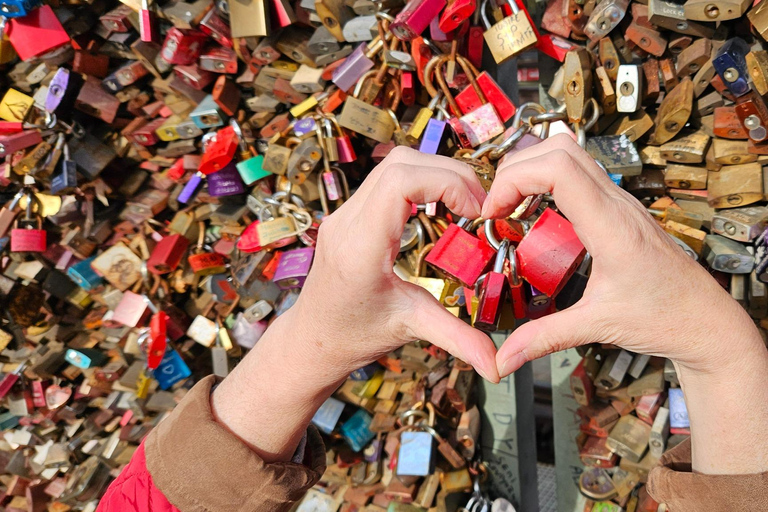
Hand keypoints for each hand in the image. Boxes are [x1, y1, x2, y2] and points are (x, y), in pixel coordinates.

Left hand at [212, 147, 499, 461]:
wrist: (313, 338)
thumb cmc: (351, 335)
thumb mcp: (409, 329)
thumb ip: (457, 339)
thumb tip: (498, 364)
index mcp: (360, 247)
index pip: (400, 182)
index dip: (446, 182)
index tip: (476, 209)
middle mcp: (347, 222)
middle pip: (401, 164)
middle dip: (449, 174)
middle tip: (479, 204)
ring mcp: (344, 214)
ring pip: (393, 164)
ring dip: (435, 173)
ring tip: (464, 203)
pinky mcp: (349, 213)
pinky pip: (386, 179)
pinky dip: (420, 181)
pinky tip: (440, 206)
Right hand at [484, 134, 763, 377]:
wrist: (708, 322)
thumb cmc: (667, 318)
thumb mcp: (598, 326)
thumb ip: (544, 339)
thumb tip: (501, 358)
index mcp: (612, 226)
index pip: (558, 169)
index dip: (514, 179)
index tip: (494, 211)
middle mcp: (617, 204)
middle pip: (559, 148)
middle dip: (515, 169)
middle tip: (495, 206)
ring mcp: (620, 202)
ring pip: (569, 153)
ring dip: (531, 169)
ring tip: (509, 205)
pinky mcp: (618, 209)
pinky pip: (578, 174)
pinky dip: (546, 181)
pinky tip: (535, 214)